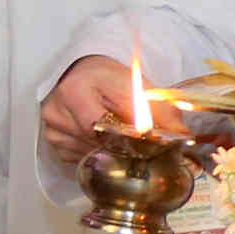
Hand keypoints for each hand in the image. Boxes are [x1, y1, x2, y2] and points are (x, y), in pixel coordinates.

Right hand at [41, 54, 182, 167]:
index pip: (100, 128)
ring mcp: (52, 129)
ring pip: (90, 155)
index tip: (145, 141)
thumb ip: (161, 112)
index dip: (125, 138)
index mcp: (74, 91)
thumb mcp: (138, 87)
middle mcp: (55, 111)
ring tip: (120, 135)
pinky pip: (81, 159)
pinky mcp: (54, 143)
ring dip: (109, 150)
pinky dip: (97, 152)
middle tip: (139, 142)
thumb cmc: (112, 79)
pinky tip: (104, 139)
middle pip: (96, 144)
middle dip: (121, 146)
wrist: (88, 74)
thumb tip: (183, 137)